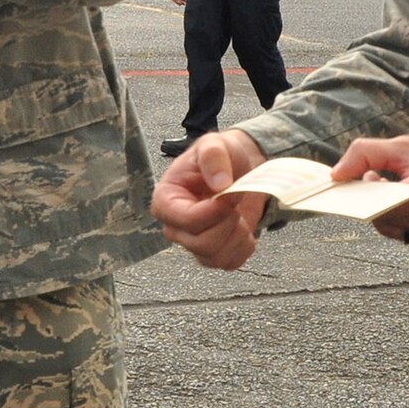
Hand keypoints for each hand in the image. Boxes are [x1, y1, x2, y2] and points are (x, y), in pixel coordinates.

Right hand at [151, 130, 269, 268]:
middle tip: (235, 201)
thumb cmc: (219, 156)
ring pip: (216, 258)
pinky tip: (242, 227)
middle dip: (228, 223)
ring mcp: (192, 243)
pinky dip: (243, 247)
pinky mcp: (211, 253)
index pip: (187, 220)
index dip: (214, 211)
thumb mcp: (214, 144)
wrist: (236, 168)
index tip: (229, 192)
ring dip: (237, 236)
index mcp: (165, 200)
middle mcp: (174, 226)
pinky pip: (230, 263)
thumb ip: (213, 157)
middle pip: (202, 243)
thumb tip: (220, 184)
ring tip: (238, 213)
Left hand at [331, 125, 408, 248]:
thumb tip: (336, 174)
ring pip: (394, 229)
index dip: (362, 192)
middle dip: (373, 199)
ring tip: (398, 185)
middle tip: (376, 176)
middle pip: (383, 218)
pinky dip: (403, 218)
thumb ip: (366, 155)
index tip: (355, 178)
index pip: (377, 203)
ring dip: (387, 210)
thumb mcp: (407, 145)